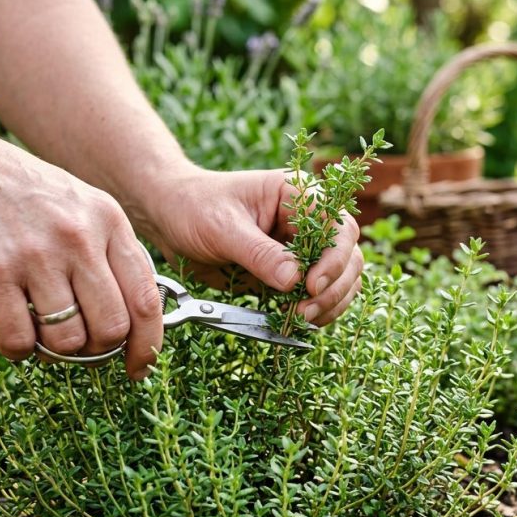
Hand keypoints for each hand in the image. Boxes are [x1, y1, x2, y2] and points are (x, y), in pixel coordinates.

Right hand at [0, 133, 161, 378]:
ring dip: (58, 352)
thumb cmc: (28, 197)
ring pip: (68, 340)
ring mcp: (38, 256)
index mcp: (110, 223)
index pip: (145, 300)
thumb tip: (138, 317)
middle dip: (99, 351)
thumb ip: (112, 254)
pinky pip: (20, 340)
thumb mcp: (86, 208)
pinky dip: (20, 351)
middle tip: (81, 348)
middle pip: (111, 328)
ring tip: (43, 334)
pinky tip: (15, 335)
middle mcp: (80, 239)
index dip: (147, 345)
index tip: (138, 367)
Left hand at [131, 165, 363, 325]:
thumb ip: (259, 253)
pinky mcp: (289, 276)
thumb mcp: (222, 226)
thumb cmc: (193, 208)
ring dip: (330, 303)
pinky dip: (316, 312)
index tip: (311, 285)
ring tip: (302, 318)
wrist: (169, 218)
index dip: (333, 258)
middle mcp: (307, 222)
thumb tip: (294, 281)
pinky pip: (317, 296)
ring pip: (341, 280)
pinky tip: (298, 320)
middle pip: (348, 256)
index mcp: (298, 195)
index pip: (338, 227)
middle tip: (306, 310)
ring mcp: (301, 251)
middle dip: (334, 287)